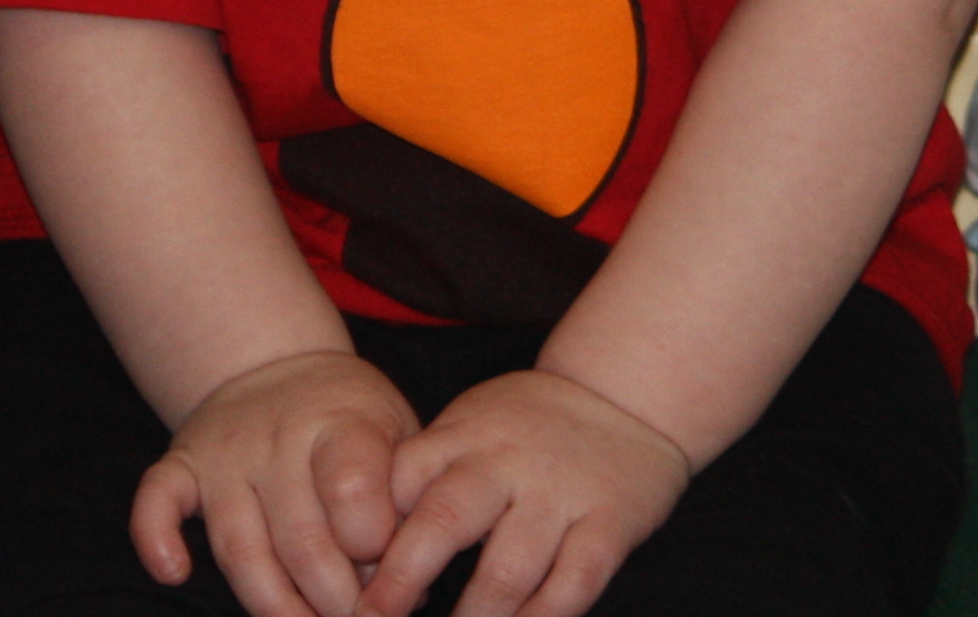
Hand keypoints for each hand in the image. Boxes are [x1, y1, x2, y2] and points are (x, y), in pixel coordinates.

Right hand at [131, 348, 413, 616]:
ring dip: (273, 605)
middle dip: (333, 598)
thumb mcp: (397, 434)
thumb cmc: (351, 419)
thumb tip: (406, 581)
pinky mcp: (181, 465)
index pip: (351, 486)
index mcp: (342, 421)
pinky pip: (156, 501)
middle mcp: (278, 436)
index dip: (370, 541)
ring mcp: (225, 452)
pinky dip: (155, 538)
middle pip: (300, 538)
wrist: (278, 363)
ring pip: (240, 546)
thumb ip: (404, 498)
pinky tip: (175, 573)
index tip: (388, 571)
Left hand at [356, 367, 689, 616]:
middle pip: (446, 519)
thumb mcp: (468, 425)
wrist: (625, 393)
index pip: (401, 479)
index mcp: (463, 436)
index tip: (352, 581)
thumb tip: (365, 554)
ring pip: (509, 568)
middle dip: (402, 579)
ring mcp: (560, 493)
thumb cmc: (527, 426)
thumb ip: (423, 475)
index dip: (371, 535)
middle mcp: (506, 462)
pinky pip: (573, 584)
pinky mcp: (608, 523)